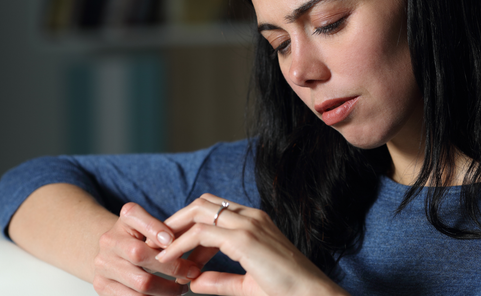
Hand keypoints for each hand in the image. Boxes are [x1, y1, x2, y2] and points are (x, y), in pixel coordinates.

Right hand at [93, 202, 198, 295]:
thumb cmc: (145, 240)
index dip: (153, 227)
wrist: (115, 255)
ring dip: (167, 289)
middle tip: (192, 273)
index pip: (134, 215)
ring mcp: (102, 264)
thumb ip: (167, 232)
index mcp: (124, 220)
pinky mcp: (102, 286)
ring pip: (140, 282)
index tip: (172, 241)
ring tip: (181, 289)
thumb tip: (185, 246)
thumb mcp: (154, 229)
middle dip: (172, 266)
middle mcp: (109, 240)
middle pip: (139, 254)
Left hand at [156, 193, 349, 295]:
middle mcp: (251, 216)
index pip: (214, 209)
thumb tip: (194, 282)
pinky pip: (201, 234)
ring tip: (159, 250)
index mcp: (255, 221)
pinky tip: (169, 260)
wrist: (311, 295)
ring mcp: (248, 224)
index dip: (191, 225)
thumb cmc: (286, 291)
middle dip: (177, 220)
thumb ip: (221, 281)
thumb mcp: (247, 284)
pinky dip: (181, 245)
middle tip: (160, 243)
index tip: (175, 248)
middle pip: (202, 203)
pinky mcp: (245, 238)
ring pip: (199, 212)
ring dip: (175, 229)